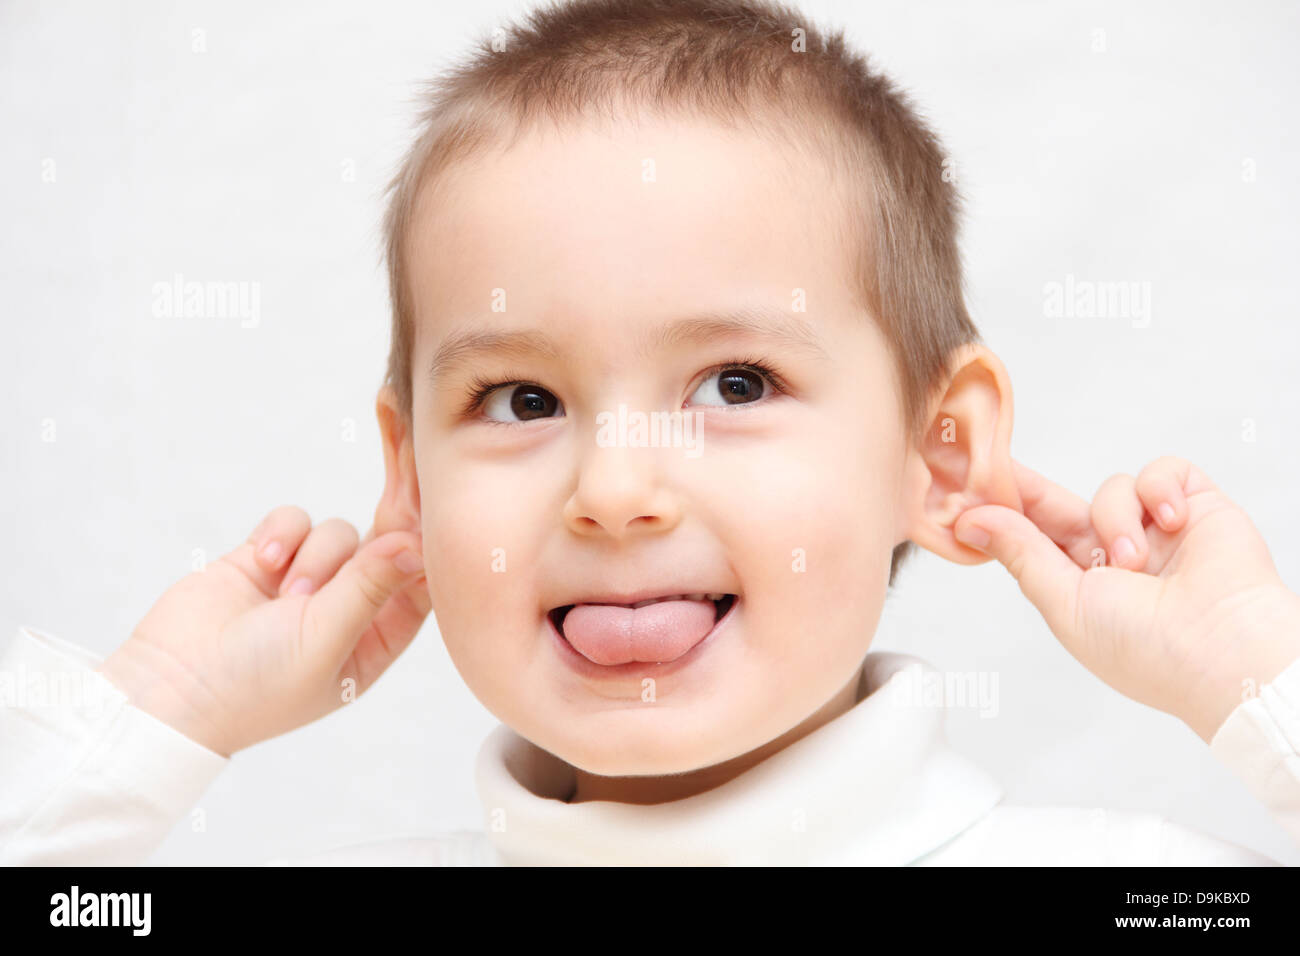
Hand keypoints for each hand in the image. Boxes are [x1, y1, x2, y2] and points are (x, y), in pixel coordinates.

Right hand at [97, 506, 430, 756]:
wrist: (167, 686)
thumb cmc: (253, 685)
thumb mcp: (323, 640)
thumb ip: (368, 588)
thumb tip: (417, 546)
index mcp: (377, 639)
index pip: (420, 578)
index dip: (430, 537)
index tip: (438, 492)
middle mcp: (350, 607)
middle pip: (388, 541)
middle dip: (396, 500)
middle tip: (406, 449)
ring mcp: (309, 581)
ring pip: (339, 531)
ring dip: (315, 556)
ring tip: (285, 597)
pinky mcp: (269, 558)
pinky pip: (295, 520)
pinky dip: (281, 535)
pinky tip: (261, 565)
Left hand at [954, 456, 1299, 742]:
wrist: (1227, 649)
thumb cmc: (1148, 649)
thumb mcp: (1066, 604)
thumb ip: (1021, 555)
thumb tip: (970, 522)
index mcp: (1083, 586)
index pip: (1034, 539)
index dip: (1004, 513)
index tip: (964, 489)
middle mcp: (1117, 556)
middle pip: (1062, 507)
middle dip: (1031, 492)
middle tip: (995, 467)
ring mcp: (1157, 532)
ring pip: (1111, 490)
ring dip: (1116, 519)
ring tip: (1136, 561)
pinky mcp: (1196, 507)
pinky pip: (1162, 472)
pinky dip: (1160, 490)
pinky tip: (1172, 521)